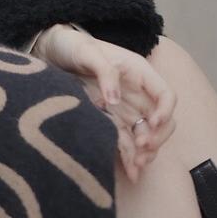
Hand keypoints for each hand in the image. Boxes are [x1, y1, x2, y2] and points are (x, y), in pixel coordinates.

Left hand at [38, 24, 176, 182]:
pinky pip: (127, 143)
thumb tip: (114, 100)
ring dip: (146, 152)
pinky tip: (131, 172)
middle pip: (162, 121)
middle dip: (157, 137)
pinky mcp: (110, 122)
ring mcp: (124, 110)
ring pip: (146, 136)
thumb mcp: (87, 51)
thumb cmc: (72, 46)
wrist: (51, 53)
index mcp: (138, 73)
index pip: (165, 94)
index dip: (164, 111)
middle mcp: (136, 94)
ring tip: (136, 165)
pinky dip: (131, 158)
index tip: (152, 123)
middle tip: (143, 148)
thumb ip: (104, 72)